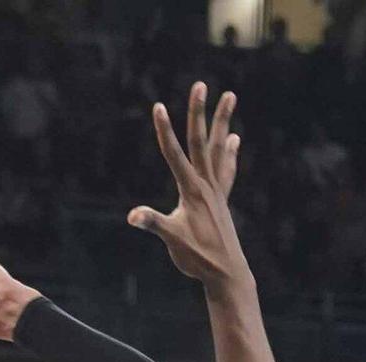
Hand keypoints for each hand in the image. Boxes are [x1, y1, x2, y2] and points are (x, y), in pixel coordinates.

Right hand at [129, 83, 245, 290]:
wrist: (227, 273)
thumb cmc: (197, 258)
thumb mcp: (172, 241)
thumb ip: (154, 224)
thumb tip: (132, 216)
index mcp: (192, 191)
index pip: (175, 155)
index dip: (165, 131)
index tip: (158, 106)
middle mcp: (207, 185)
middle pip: (201, 141)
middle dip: (199, 113)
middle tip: (200, 85)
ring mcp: (217, 191)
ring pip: (218, 148)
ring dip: (222, 122)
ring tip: (230, 96)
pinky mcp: (222, 200)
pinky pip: (226, 169)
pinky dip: (229, 153)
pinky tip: (233, 140)